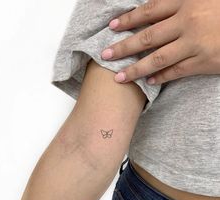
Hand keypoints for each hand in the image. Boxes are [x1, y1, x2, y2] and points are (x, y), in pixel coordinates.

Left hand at [101, 0, 219, 84]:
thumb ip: (180, 2)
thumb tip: (156, 8)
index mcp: (188, 1)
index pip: (149, 11)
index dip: (129, 19)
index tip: (112, 27)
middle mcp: (188, 22)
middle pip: (147, 37)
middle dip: (123, 47)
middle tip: (105, 55)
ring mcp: (195, 44)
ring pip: (158, 59)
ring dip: (136, 69)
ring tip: (119, 77)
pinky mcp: (204, 62)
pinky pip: (177, 72)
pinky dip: (161, 77)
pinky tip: (149, 82)